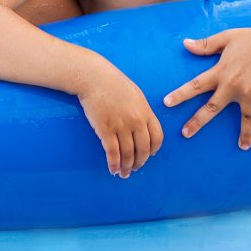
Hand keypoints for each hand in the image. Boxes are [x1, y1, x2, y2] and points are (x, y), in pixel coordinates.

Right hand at [75, 62, 162, 177]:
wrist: (93, 77)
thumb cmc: (113, 83)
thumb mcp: (135, 94)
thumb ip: (141, 110)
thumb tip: (143, 125)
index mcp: (145, 111)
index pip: (157, 137)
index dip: (154, 150)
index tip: (149, 155)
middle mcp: (136, 120)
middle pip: (143, 149)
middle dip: (140, 162)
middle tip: (135, 168)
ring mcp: (121, 125)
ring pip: (128, 153)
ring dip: (126, 167)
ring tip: (124, 173)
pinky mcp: (105, 129)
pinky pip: (112, 152)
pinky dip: (114, 164)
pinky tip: (113, 170)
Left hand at [162, 25, 250, 149]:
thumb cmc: (249, 38)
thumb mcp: (225, 38)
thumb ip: (205, 45)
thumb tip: (185, 44)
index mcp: (220, 72)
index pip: (195, 85)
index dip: (180, 94)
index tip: (166, 103)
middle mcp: (232, 85)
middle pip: (212, 107)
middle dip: (197, 122)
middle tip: (185, 133)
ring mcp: (249, 93)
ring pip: (245, 118)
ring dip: (245, 134)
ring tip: (243, 146)